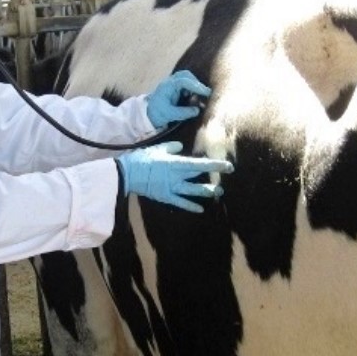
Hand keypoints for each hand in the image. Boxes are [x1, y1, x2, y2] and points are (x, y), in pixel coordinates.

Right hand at [115, 141, 233, 212]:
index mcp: (176, 163)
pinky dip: (190, 206)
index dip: (215, 165)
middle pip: (198, 175)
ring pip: (192, 190)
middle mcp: (177, 176)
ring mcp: (172, 188)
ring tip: (218, 192)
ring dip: (206, 191)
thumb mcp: (157, 149)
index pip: (200, 164)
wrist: (127, 174)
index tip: (229, 166)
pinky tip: (200, 209)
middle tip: (225, 177)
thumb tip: (180, 146)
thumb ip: (171, 147)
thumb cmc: (142, 159)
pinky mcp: (165, 197)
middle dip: (212, 175)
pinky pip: (180, 202)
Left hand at [145, 70, 211, 129]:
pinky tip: (193, 98)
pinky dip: (191, 88)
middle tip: (204, 94)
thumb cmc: (157, 113)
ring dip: (194, 85)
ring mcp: (171, 84)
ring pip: (185, 78)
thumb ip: (184, 112)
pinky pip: (184, 83)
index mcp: (167, 87)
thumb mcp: (170, 115)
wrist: (147, 114)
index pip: (184, 81)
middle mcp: (169, 82)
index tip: (207, 93)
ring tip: (199, 97)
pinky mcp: (173, 88)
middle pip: (185, 75)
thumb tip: (198, 110)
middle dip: (196, 83)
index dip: (196, 86)